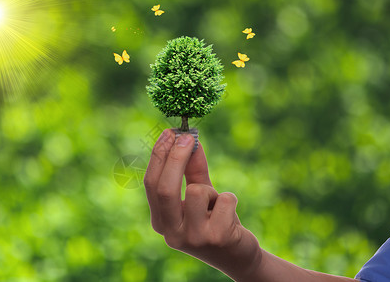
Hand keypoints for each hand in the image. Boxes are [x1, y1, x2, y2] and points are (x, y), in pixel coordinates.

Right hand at [143, 129, 260, 280]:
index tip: (171, 133)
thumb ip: (193, 170)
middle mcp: (171, 233)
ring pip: (197, 191)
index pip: (151, 184)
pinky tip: (230, 218)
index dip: (160, 155)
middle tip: (189, 137)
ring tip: (216, 205)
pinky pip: (224, 199)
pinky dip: (229, 200)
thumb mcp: (201, 195)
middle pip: (165, 188)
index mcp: (161, 222)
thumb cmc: (214, 221)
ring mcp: (193, 238)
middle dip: (176, 157)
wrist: (237, 257)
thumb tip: (190, 139)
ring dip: (210, 190)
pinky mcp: (217, 238)